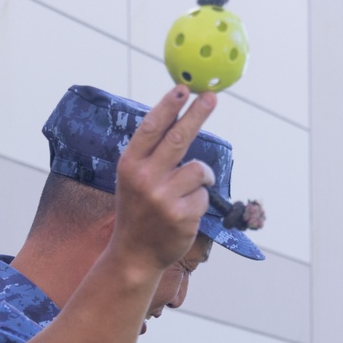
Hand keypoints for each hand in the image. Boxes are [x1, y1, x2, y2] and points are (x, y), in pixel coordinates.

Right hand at [112, 88, 217, 275]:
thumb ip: (150, 154)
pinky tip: (184, 213)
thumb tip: (177, 119)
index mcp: (130, 164)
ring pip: (199, 170)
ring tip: (188, 190)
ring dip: (201, 178)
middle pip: (179, 138)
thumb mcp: (132, 178)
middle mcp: (145, 179)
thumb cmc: (137, 211)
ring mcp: (164, 198)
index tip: (183, 88)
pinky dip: (199, 202)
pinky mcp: (182, 216)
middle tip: (211, 97)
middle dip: (197, 114)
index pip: (152, 128)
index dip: (168, 106)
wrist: (134, 254)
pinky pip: (204, 196)